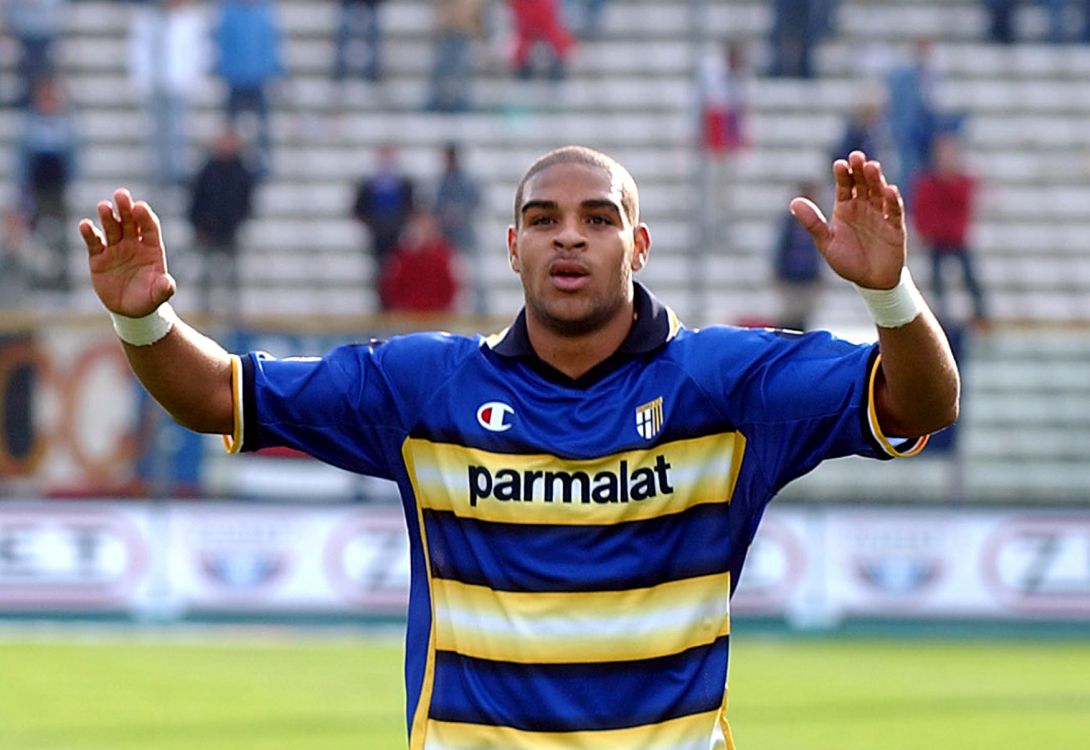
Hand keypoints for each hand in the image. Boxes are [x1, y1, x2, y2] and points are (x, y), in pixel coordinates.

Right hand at [79, 188, 175, 316]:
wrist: (129, 310)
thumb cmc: (148, 300)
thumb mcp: (158, 296)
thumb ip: (164, 289)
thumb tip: (168, 283)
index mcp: (152, 249)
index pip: (150, 228)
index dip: (145, 217)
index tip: (140, 207)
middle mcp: (133, 244)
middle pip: (130, 222)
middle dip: (126, 208)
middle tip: (121, 194)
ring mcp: (115, 248)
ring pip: (112, 228)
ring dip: (108, 216)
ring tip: (104, 206)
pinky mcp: (98, 257)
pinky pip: (94, 242)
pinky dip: (89, 233)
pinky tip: (85, 225)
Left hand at [789, 151, 905, 289]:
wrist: (870, 282)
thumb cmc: (847, 261)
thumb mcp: (826, 243)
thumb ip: (813, 223)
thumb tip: (793, 202)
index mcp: (845, 208)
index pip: (844, 186)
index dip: (842, 175)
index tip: (839, 164)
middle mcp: (864, 207)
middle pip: (862, 184)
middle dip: (860, 170)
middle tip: (856, 156)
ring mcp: (881, 215)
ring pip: (879, 192)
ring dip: (876, 180)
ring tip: (872, 167)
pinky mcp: (895, 227)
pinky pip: (895, 211)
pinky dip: (893, 201)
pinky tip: (890, 190)